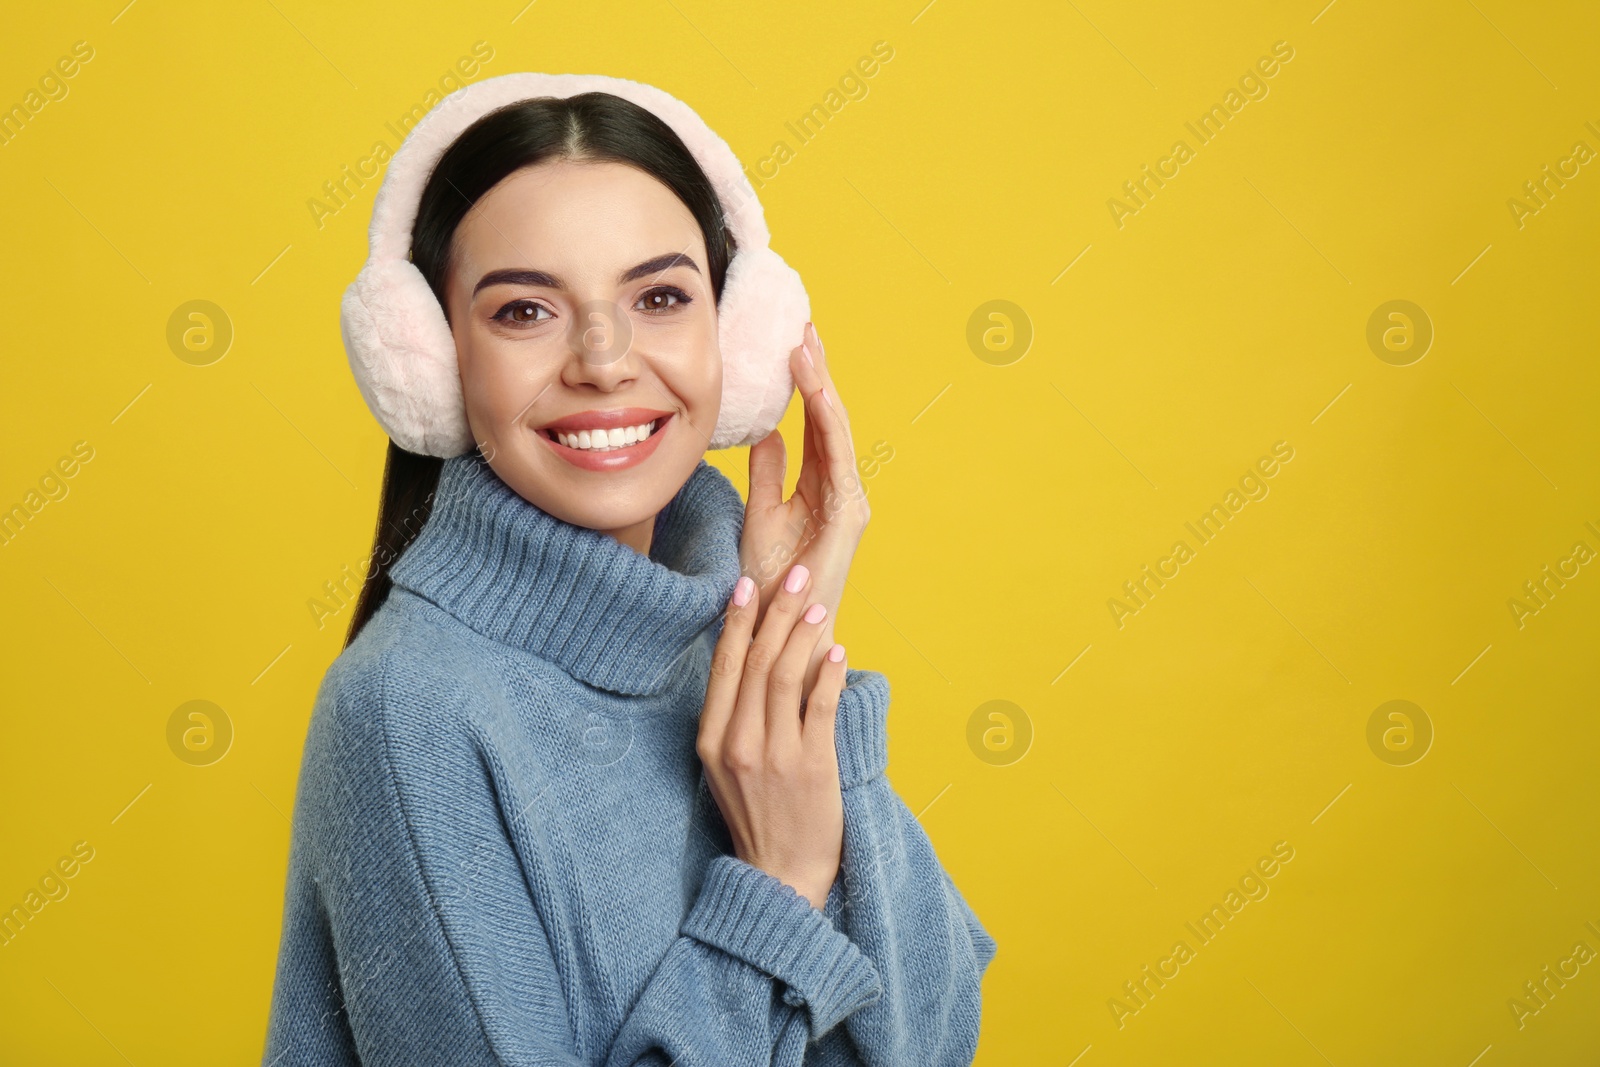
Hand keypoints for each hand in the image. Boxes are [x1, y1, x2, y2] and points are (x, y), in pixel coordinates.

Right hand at [697, 562, 847, 909]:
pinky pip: (820, 708)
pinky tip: (839, 652)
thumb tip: (760, 657)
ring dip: (804, 634)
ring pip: (786, 677)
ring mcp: (774, 755)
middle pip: (757, 661)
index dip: (737, 621)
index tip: (748, 584)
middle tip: (796, 574)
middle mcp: (738, 742)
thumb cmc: (758, 815)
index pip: (725, 666)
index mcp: (711, 739)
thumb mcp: (727, 765)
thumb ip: (736, 717)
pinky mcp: (812, 767)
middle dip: (777, 612)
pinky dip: (829, 674)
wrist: (781, 876)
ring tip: (818, 606)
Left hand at [740, 322, 870, 695]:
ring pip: (837, 431)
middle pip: (830, 419)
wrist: (779, 629)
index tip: (790, 343)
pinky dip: (827, 422)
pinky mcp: (848, 516)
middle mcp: (841, 489)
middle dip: (817, 373)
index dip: (804, 384)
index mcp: (821, 486)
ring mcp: (849, 501)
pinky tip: (814, 391)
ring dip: (822, 387)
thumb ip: (769, 473)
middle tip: (803, 326)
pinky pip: (838, 458)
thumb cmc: (770, 581)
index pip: (814, 424)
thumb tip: (769, 432)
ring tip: (806, 347)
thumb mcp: (760, 513)